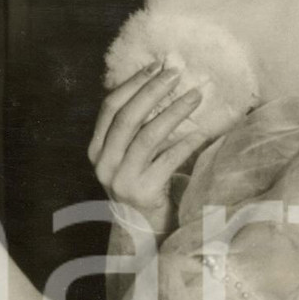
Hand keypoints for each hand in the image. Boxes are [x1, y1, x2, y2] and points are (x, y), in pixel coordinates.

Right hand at [88, 64, 206, 236]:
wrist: (142, 233)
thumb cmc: (142, 187)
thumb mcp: (128, 158)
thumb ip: (134, 130)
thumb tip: (159, 84)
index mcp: (97, 150)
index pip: (110, 107)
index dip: (133, 83)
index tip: (156, 66)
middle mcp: (104, 164)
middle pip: (127, 117)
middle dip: (152, 91)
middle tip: (177, 74)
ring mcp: (121, 180)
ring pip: (147, 135)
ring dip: (173, 111)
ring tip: (195, 96)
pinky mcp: (142, 193)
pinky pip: (167, 160)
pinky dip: (185, 143)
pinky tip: (201, 132)